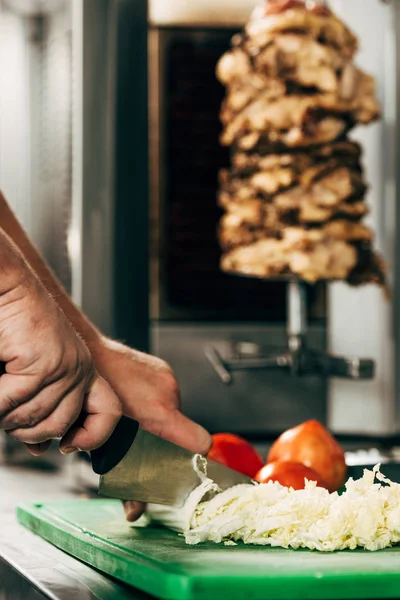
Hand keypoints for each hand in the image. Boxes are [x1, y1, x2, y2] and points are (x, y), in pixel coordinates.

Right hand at [0, 236, 121, 452]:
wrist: (7, 291)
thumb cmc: (13, 331)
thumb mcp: (31, 375)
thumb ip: (40, 408)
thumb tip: (40, 449)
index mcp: (82, 371)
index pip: (110, 413)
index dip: (94, 437)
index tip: (69, 446)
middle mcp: (80, 369)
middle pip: (60, 427)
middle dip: (27, 430)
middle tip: (8, 408)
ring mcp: (66, 367)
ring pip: (33, 419)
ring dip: (6, 414)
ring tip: (1, 387)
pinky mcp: (46, 364)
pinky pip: (13, 404)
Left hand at [90, 336, 211, 520]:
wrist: (85, 356)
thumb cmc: (89, 400)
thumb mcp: (105, 446)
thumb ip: (125, 483)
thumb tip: (135, 514)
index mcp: (160, 413)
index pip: (201, 443)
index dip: (199, 460)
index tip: (189, 468)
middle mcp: (170, 392)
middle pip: (184, 430)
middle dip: (167, 441)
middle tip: (143, 442)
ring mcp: (167, 377)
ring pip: (174, 412)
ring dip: (160, 420)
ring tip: (134, 418)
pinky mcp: (162, 368)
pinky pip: (167, 394)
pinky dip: (156, 402)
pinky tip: (135, 402)